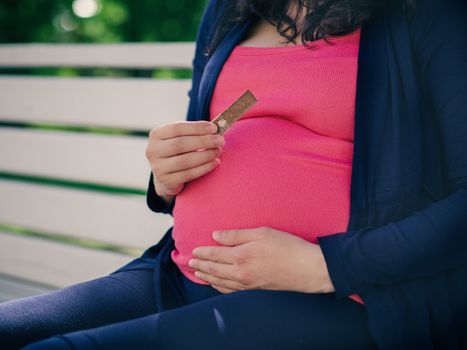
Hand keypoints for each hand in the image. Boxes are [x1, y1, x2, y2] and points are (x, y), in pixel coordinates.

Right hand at [145, 120, 224, 196]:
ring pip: (184, 160)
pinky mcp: (166, 181)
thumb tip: (216, 128)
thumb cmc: (178, 152)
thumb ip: (193, 132)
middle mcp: (153, 150)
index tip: (214, 128)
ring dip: (205, 155)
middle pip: (180, 144)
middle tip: (220, 140)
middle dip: (203, 141)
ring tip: (218, 151)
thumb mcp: (180, 139)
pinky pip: (188, 174)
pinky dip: (204, 168)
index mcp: (156, 134)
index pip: (177, 128)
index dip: (196, 127)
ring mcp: (158, 167)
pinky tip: (215, 163)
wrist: (166, 176)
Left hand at [189, 226, 334, 293]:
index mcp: (241, 255)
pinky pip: (230, 291)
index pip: (214, 254)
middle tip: (189, 263)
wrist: (308, 269)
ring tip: (197, 273)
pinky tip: (216, 284)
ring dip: (206, 277)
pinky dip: (219, 287)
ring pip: (220, 282)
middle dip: (199, 266)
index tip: (192, 251)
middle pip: (214, 269)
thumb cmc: (288, 246)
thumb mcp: (262, 232)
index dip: (202, 252)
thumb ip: (237, 234)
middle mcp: (240, 272)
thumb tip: (216, 236)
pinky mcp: (255, 289)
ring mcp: (247, 283)